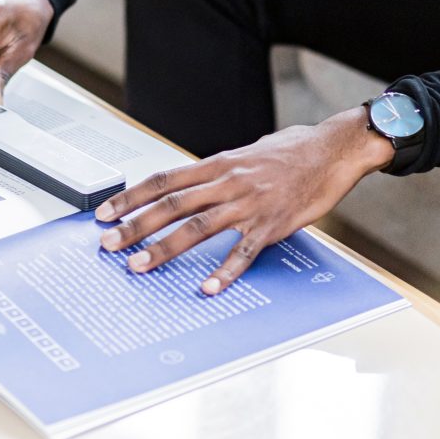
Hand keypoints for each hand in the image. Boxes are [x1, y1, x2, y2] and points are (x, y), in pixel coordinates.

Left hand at [94, 108, 392, 293]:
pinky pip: (243, 253)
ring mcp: (249, 204)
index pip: (164, 181)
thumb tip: (196, 184)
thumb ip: (220, 171)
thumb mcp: (247, 153)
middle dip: (135, 225)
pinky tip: (206, 289)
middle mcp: (228, 182)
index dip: (132, 197)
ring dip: (164, 248)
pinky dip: (223, 272)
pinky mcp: (272, 225)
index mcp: (219, 164)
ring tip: (138, 266)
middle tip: (107, 244)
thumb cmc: (293, 150)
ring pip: (198, 228)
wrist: (333, 149)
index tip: (105, 211)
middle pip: (172, 205)